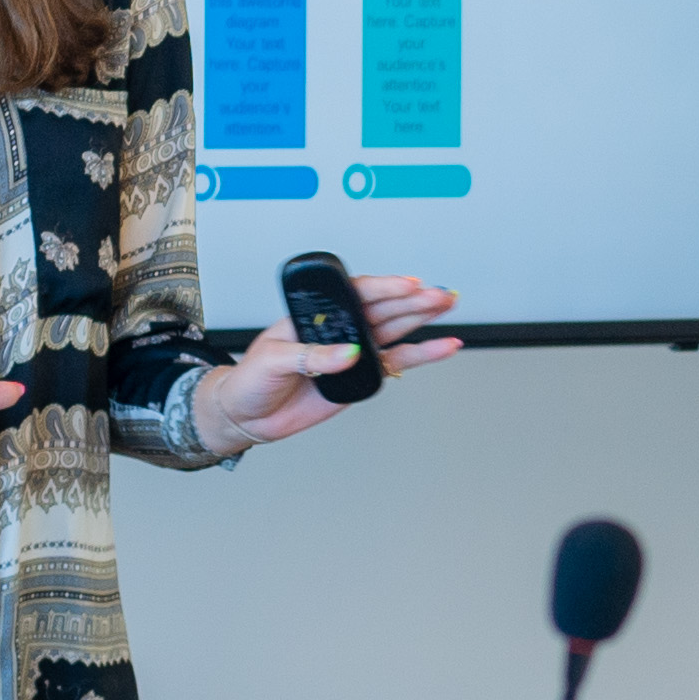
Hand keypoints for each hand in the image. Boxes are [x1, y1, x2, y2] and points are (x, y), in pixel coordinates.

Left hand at [194, 272, 462, 456]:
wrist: (250, 415)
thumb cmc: (252, 378)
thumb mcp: (273, 359)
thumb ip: (312, 356)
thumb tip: (347, 354)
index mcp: (316, 314)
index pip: (356, 294)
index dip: (383, 287)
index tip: (406, 284)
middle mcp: (340, 328)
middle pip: (384, 308)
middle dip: (413, 300)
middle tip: (438, 294)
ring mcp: (354, 351)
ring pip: (396, 329)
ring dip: (422, 318)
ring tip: (448, 305)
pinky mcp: (362, 376)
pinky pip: (396, 362)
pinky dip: (421, 355)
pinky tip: (442, 346)